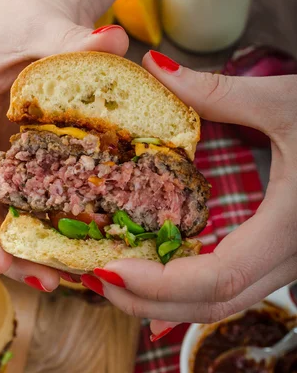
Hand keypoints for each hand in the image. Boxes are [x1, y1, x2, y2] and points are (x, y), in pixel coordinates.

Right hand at [0, 0, 129, 287]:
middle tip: (48, 284)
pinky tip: (85, 240)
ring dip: (40, 243)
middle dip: (15, 248)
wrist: (38, 6)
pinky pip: (46, 191)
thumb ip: (69, 36)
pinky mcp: (39, 151)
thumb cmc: (28, 11)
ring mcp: (13, 148)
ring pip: (18, 206)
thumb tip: (113, 41)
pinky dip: (60, 218)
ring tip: (69, 278)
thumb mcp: (42, 20)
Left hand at [85, 50, 296, 337]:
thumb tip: (158, 68)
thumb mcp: (290, 102)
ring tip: (115, 277)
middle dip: (148, 302)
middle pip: (211, 305)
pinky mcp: (283, 255)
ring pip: (221, 304)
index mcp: (291, 226)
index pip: (217, 279)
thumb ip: (221, 93)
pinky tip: (157, 272)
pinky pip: (231, 287)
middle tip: (96, 278)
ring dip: (165, 301)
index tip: (107, 270)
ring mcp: (289, 263)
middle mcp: (291, 258)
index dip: (158, 284)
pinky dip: (188, 288)